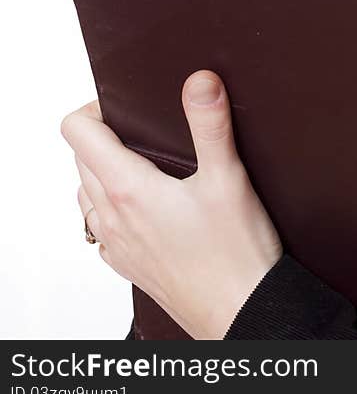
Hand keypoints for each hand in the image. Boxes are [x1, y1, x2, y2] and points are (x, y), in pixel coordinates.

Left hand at [61, 70, 282, 339]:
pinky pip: (100, 228)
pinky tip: (148, 207)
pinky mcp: (128, 265)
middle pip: (80, 159)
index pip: (76, 132)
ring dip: (103, 171)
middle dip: (105, 135)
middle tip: (149, 129)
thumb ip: (210, 124)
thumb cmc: (236, 253)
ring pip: (86, 193)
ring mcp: (116, 244)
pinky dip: (111, 208)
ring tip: (148, 164)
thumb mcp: (228, 177)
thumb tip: (199, 81)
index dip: (95, 108)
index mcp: (127, 189)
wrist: (242, 312)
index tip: (128, 106)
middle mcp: (111, 217)